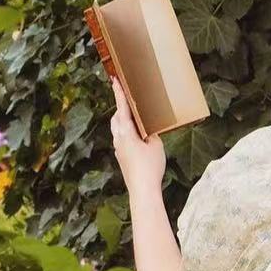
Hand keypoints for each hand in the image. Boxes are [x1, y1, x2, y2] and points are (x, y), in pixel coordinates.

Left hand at [109, 79, 165, 193]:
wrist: (142, 189)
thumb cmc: (150, 166)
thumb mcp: (156, 145)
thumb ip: (151, 134)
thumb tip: (147, 132)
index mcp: (126, 132)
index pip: (122, 108)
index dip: (119, 94)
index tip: (115, 81)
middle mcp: (118, 139)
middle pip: (116, 117)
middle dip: (120, 106)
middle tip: (124, 96)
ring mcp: (118, 149)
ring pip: (117, 129)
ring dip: (122, 120)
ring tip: (132, 116)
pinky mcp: (121, 157)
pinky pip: (121, 139)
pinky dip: (126, 132)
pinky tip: (135, 136)